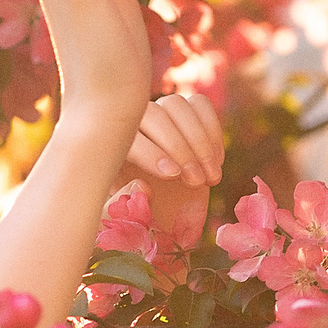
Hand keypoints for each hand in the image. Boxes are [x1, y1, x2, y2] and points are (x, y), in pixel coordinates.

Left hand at [117, 92, 223, 240]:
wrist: (167, 217)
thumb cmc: (142, 220)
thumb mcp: (128, 222)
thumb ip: (125, 206)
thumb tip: (139, 183)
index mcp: (111, 148)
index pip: (127, 136)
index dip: (150, 153)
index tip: (172, 176)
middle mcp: (133, 124)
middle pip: (154, 114)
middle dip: (178, 148)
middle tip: (194, 181)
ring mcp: (160, 114)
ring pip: (177, 105)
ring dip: (198, 141)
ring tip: (209, 178)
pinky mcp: (187, 112)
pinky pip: (200, 105)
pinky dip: (212, 130)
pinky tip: (217, 161)